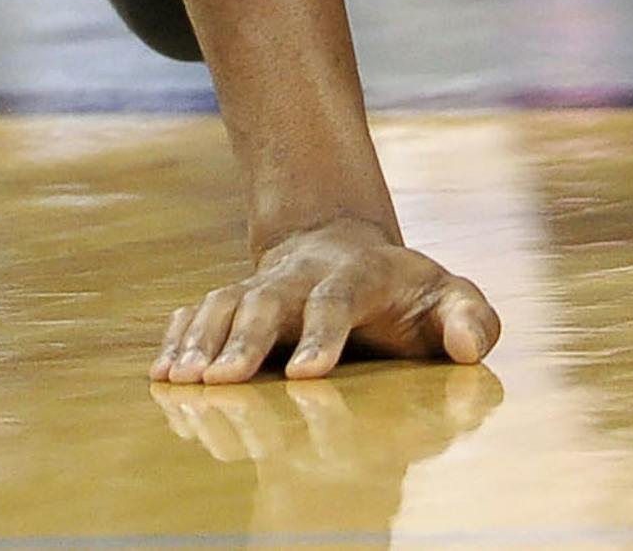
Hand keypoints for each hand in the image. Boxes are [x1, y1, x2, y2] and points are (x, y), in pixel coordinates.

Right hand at [151, 216, 500, 384]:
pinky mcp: (236, 300)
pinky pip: (199, 311)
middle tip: (220, 383)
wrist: (348, 249)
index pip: (338, 300)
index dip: (323, 334)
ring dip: (202, 340)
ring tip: (180, 381)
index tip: (309, 375)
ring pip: (225, 303)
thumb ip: (471, 319)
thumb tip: (467, 347)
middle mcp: (302, 278)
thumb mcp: (450, 298)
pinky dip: (178, 335)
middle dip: (244, 341)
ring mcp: (263, 286)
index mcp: (358, 276)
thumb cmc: (408, 293)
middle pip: (268, 301)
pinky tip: (161, 370)